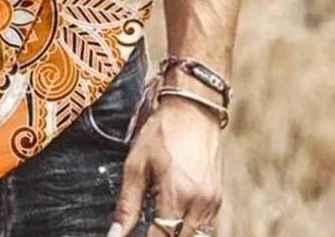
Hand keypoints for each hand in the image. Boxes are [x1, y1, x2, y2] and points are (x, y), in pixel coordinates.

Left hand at [108, 93, 223, 236]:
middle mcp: (200, 203)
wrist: (192, 110)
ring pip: (194, 236)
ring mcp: (213, 202)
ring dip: (176, 233)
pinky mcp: (218, 198)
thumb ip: (127, 204)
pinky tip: (174, 213)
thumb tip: (115, 234)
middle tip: (146, 224)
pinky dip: (188, 226)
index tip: (131, 236)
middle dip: (161, 236)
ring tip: (158, 216)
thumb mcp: (136, 165)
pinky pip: (204, 225)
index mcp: (177, 195)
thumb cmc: (161, 132)